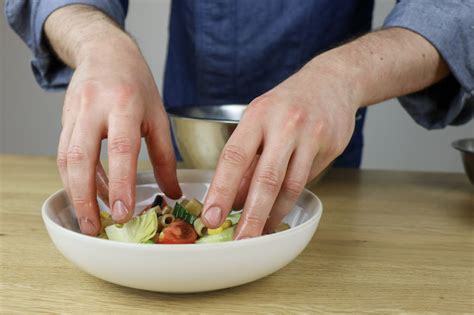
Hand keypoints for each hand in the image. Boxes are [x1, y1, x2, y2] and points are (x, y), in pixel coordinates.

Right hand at [57, 37, 180, 235]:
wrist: (105, 53)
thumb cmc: (136, 85)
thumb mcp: (158, 116)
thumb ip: (165, 157)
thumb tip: (172, 193)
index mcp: (125, 104)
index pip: (121, 149)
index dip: (120, 183)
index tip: (123, 212)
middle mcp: (95, 108)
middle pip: (82, 157)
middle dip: (85, 196)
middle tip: (95, 227)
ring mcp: (75, 113)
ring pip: (67, 159)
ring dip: (75, 192)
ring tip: (89, 220)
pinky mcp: (64, 120)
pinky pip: (65, 154)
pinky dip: (74, 179)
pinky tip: (88, 195)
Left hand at [201, 62, 358, 238]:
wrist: (333, 81)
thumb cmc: (287, 103)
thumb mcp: (259, 119)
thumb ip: (247, 155)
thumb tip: (232, 197)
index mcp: (258, 115)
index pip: (234, 157)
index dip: (221, 190)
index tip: (210, 216)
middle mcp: (284, 124)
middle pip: (266, 178)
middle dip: (251, 214)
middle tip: (240, 239)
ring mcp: (310, 135)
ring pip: (290, 185)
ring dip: (273, 214)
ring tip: (259, 232)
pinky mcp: (329, 146)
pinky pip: (307, 180)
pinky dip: (290, 200)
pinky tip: (278, 212)